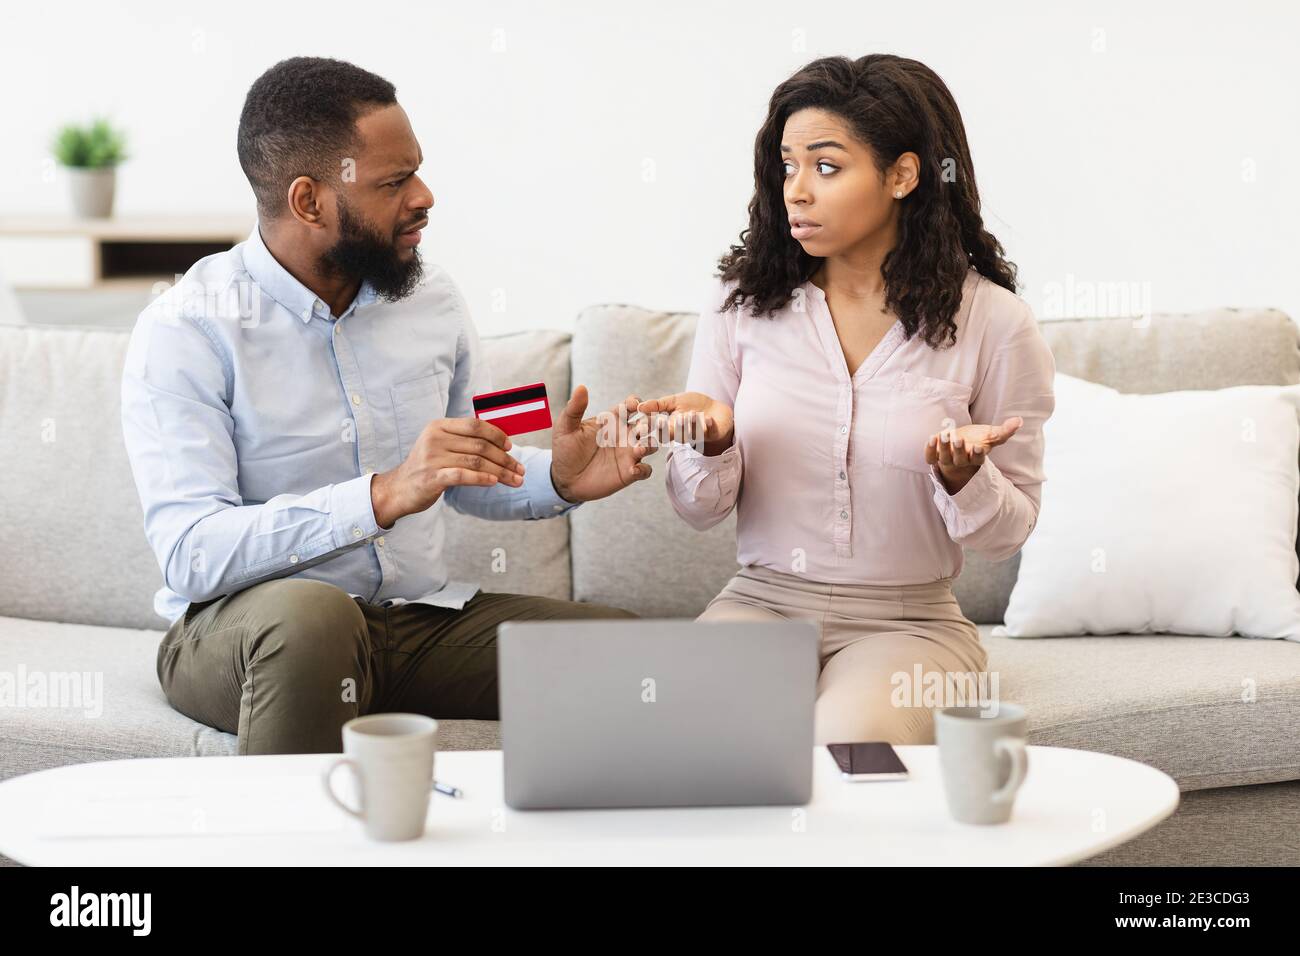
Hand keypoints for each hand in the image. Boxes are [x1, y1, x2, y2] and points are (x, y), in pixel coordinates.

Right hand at [371, 417, 524, 527]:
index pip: (475, 425)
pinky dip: (481, 478)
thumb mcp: (441, 446)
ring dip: (500, 472)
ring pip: (476, 462)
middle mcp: (435, 439)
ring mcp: (432, 458)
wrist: (399, 488)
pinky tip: (494, 482)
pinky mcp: (432, 477)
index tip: (510, 446)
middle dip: (504, 458)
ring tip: (515, 480)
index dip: (496, 435)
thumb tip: (500, 442)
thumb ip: (464, 441)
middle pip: (480, 446)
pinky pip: (463, 475)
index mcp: (439, 426)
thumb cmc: (427, 467)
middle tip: (519, 470)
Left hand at [549, 385, 657, 502]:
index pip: (631, 406)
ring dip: (649, 445)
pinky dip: (644, 470)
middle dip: (650, 422)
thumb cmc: (565, 450)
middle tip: (643, 426)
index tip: (634, 405)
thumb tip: (581, 387)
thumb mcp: (566, 427)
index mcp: (612, 421)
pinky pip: (645, 470)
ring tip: (639, 448)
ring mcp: (628, 454)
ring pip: (651, 445)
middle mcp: (624, 435)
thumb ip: (575, 408)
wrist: (564, 479)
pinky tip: (633, 470)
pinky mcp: (628, 473)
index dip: (635, 403)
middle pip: (646, 423)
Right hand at [632, 391, 734, 455]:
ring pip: (692, 433)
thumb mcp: (674, 402)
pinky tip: (708, 419)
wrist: (717, 410)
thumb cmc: (694, 406)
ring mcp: (699, 434)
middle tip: (671, 419)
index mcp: (673, 427)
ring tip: (689, 415)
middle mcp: (684, 434)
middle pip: (676, 435)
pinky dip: (709, 426)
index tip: (651, 422)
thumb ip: (658, 405)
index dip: (656, 429)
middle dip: (673, 428)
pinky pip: (710, 431)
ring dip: (691, 425)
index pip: (661, 431)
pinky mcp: (713, 433)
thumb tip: (639, 406)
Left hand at [925, 417, 1022, 494]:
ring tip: (944, 434)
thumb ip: (1004, 430)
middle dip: (959, 450)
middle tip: (958, 438)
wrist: (959, 447)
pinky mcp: (935, 456)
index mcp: (976, 458)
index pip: (978, 460)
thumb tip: (1019, 420)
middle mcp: (961, 461)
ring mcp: (947, 460)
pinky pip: (930, 458)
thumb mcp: (990, 435)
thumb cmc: (977, 440)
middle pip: (960, 460)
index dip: (978, 455)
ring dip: (943, 447)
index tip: (979, 447)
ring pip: (944, 458)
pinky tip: (931, 438)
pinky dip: (929, 450)